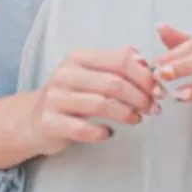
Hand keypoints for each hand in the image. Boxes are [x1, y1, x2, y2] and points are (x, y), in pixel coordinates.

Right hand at [0, 46, 160, 170]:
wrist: (32, 120)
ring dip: (126, 114)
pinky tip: (109, 133)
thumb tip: (145, 61)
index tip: (158, 90)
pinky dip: (101, 132)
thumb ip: (117, 63)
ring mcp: (56, 99)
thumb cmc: (70, 96)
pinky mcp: (50, 122)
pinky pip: (82, 129)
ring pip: (101, 104)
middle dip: (140, 97)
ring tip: (137, 119)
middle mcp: (65, 74)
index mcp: (79, 58)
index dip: (144, 76)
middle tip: (154, 109)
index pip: (120, 61)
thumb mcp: (91, 73)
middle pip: (114, 83)